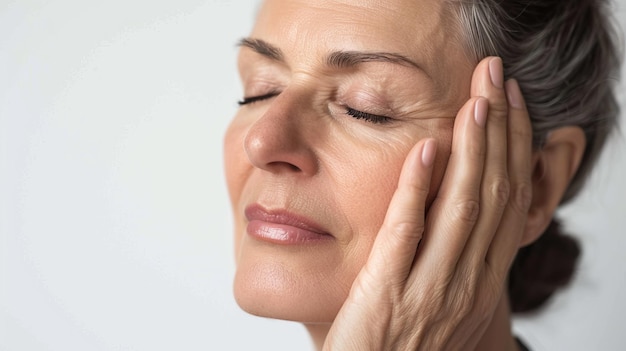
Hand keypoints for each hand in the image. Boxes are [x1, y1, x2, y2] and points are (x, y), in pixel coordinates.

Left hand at [323, 57, 532, 349]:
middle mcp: (467, 284)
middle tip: (496, 79)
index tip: (510, 104)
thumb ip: (457, 262)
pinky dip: (417, 189)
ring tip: (474, 102)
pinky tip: (425, 150)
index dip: (514, 149)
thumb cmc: (405, 349)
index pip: (509, 204)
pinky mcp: (387, 293)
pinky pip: (406, 233)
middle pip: (493, 195)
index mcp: (482, 284)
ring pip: (461, 208)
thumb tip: (458, 210)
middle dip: (500, 132)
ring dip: (471, 150)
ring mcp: (430, 289)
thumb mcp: (447, 307)